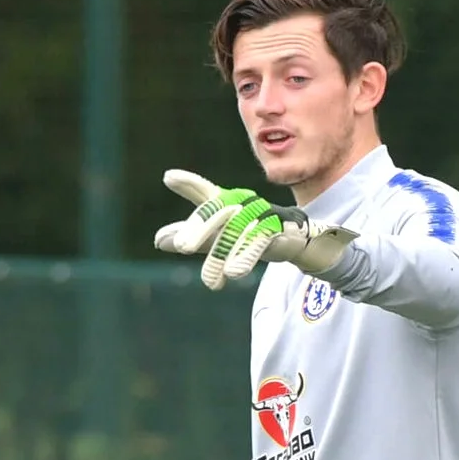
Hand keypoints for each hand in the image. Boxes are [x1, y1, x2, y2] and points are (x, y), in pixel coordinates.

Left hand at [152, 169, 357, 290]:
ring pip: (238, 231)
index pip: (207, 194)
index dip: (190, 184)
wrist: (300, 242)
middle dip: (199, 227)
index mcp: (229, 204)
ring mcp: (263, 216)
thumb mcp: (220, 238)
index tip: (169, 177)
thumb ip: (189, 237)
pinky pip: (260, 241)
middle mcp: (244, 205)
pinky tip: (234, 272)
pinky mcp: (279, 230)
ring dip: (221, 254)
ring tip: (209, 281)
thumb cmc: (254, 235)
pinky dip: (246, 255)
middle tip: (181, 247)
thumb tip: (158, 240)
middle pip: (220, 210)